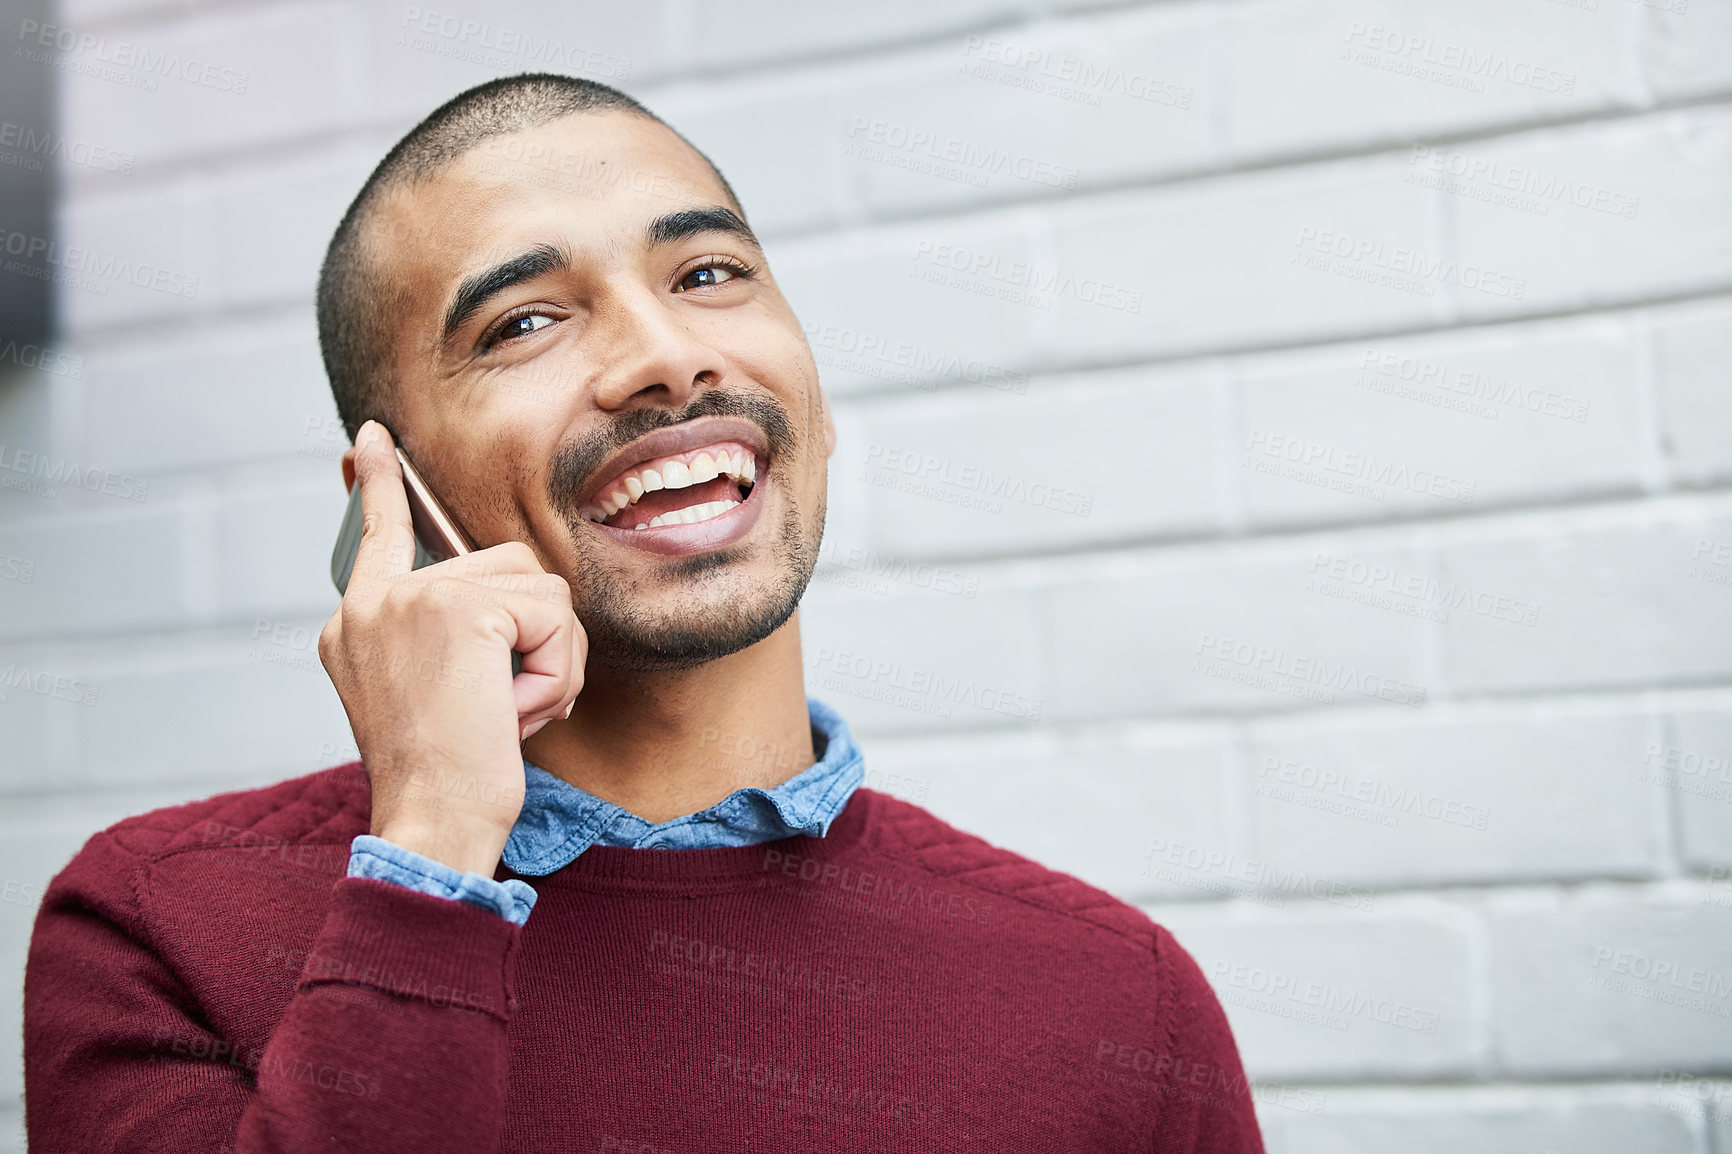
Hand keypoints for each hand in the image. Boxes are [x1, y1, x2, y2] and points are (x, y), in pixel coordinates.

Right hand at [318, 421, 584, 874]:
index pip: (376, 533)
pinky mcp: (459, 611)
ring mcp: (411, 600)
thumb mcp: (434, 695)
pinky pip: (555, 619)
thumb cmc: (445, 780)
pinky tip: (515, 713)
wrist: (434, 824)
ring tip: (508, 713)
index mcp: (357, 622)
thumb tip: (508, 602)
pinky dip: (557, 673)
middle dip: (536, 638)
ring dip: (552, 659)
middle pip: (508, 566)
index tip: (371, 438)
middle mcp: (374, 602)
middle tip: (505, 708)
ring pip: (542, 590)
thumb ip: (452, 636)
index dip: (378, 483)